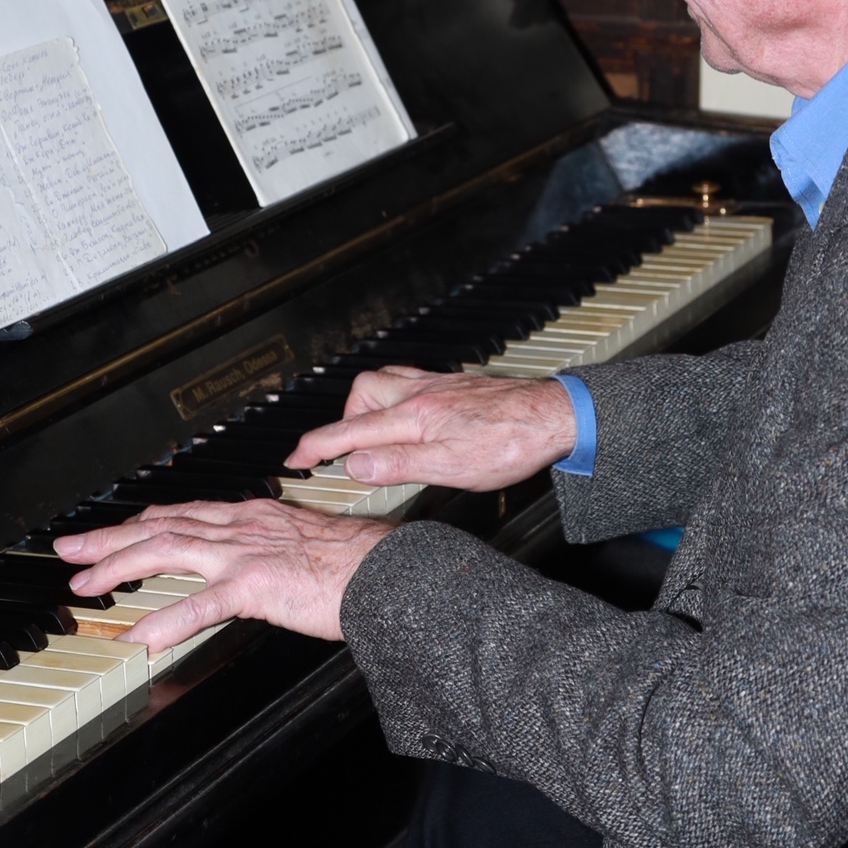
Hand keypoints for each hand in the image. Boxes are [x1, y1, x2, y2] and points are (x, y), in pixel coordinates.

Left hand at [53, 496, 389, 648]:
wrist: (390, 570)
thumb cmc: (360, 564)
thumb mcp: (306, 546)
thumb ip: (273, 553)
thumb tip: (258, 570)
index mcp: (255, 516)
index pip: (186, 513)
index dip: (143, 521)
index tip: (115, 530)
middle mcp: (243, 526)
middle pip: (161, 525)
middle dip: (110, 538)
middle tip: (70, 550)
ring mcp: (246, 552)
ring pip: (166, 550)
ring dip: (118, 566)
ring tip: (84, 585)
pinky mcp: (255, 584)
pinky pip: (198, 605)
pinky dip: (162, 620)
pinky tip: (136, 636)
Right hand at [284, 366, 576, 493]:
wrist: (552, 416)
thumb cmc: (510, 443)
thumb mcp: (450, 468)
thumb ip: (398, 465)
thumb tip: (354, 466)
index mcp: (414, 418)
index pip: (351, 433)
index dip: (316, 447)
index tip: (295, 460)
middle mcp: (422, 394)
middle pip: (362, 393)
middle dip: (343, 419)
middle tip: (342, 448)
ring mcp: (439, 386)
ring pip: (385, 380)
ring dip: (368, 403)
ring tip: (370, 431)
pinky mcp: (456, 384)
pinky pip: (411, 379)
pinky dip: (397, 394)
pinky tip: (410, 412)